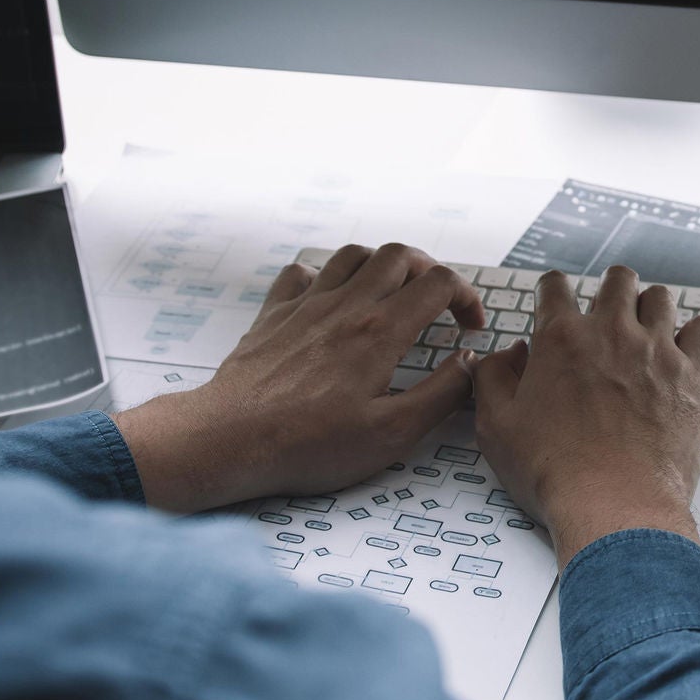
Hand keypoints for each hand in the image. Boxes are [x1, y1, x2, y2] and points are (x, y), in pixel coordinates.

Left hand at [112, 244, 487, 513]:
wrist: (230, 439)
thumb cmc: (310, 445)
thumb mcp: (391, 434)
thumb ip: (441, 395)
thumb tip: (468, 363)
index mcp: (381, 331)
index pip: (439, 283)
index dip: (466, 297)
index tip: (469, 327)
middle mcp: (346, 305)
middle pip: (399, 255)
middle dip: (429, 269)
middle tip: (437, 301)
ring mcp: (306, 305)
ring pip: (353, 255)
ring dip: (381, 265)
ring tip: (391, 293)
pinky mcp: (273, 315)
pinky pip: (301, 272)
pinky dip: (323, 275)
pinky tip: (329, 297)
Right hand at [472, 267, 699, 568]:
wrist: (615, 505)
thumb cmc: (556, 472)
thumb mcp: (497, 427)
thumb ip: (493, 378)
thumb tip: (506, 355)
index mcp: (561, 338)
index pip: (556, 286)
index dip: (553, 291)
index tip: (555, 300)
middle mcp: (612, 333)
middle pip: (618, 279)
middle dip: (609, 290)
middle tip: (606, 313)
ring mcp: (657, 351)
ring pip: (660, 298)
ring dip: (650, 308)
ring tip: (644, 329)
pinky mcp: (692, 376)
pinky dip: (694, 333)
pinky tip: (683, 347)